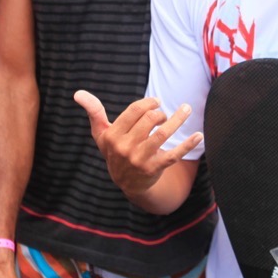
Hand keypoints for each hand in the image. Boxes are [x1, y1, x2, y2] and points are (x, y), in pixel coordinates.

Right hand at [74, 91, 199, 197]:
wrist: (127, 184)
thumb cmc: (115, 151)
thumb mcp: (101, 134)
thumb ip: (93, 112)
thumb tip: (77, 93)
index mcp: (112, 136)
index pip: (134, 111)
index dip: (148, 103)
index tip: (157, 102)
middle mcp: (125, 148)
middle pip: (149, 120)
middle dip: (160, 112)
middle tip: (164, 115)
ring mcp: (140, 159)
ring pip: (163, 133)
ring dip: (179, 118)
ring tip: (186, 109)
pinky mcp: (155, 168)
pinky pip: (174, 154)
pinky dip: (188, 144)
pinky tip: (199, 135)